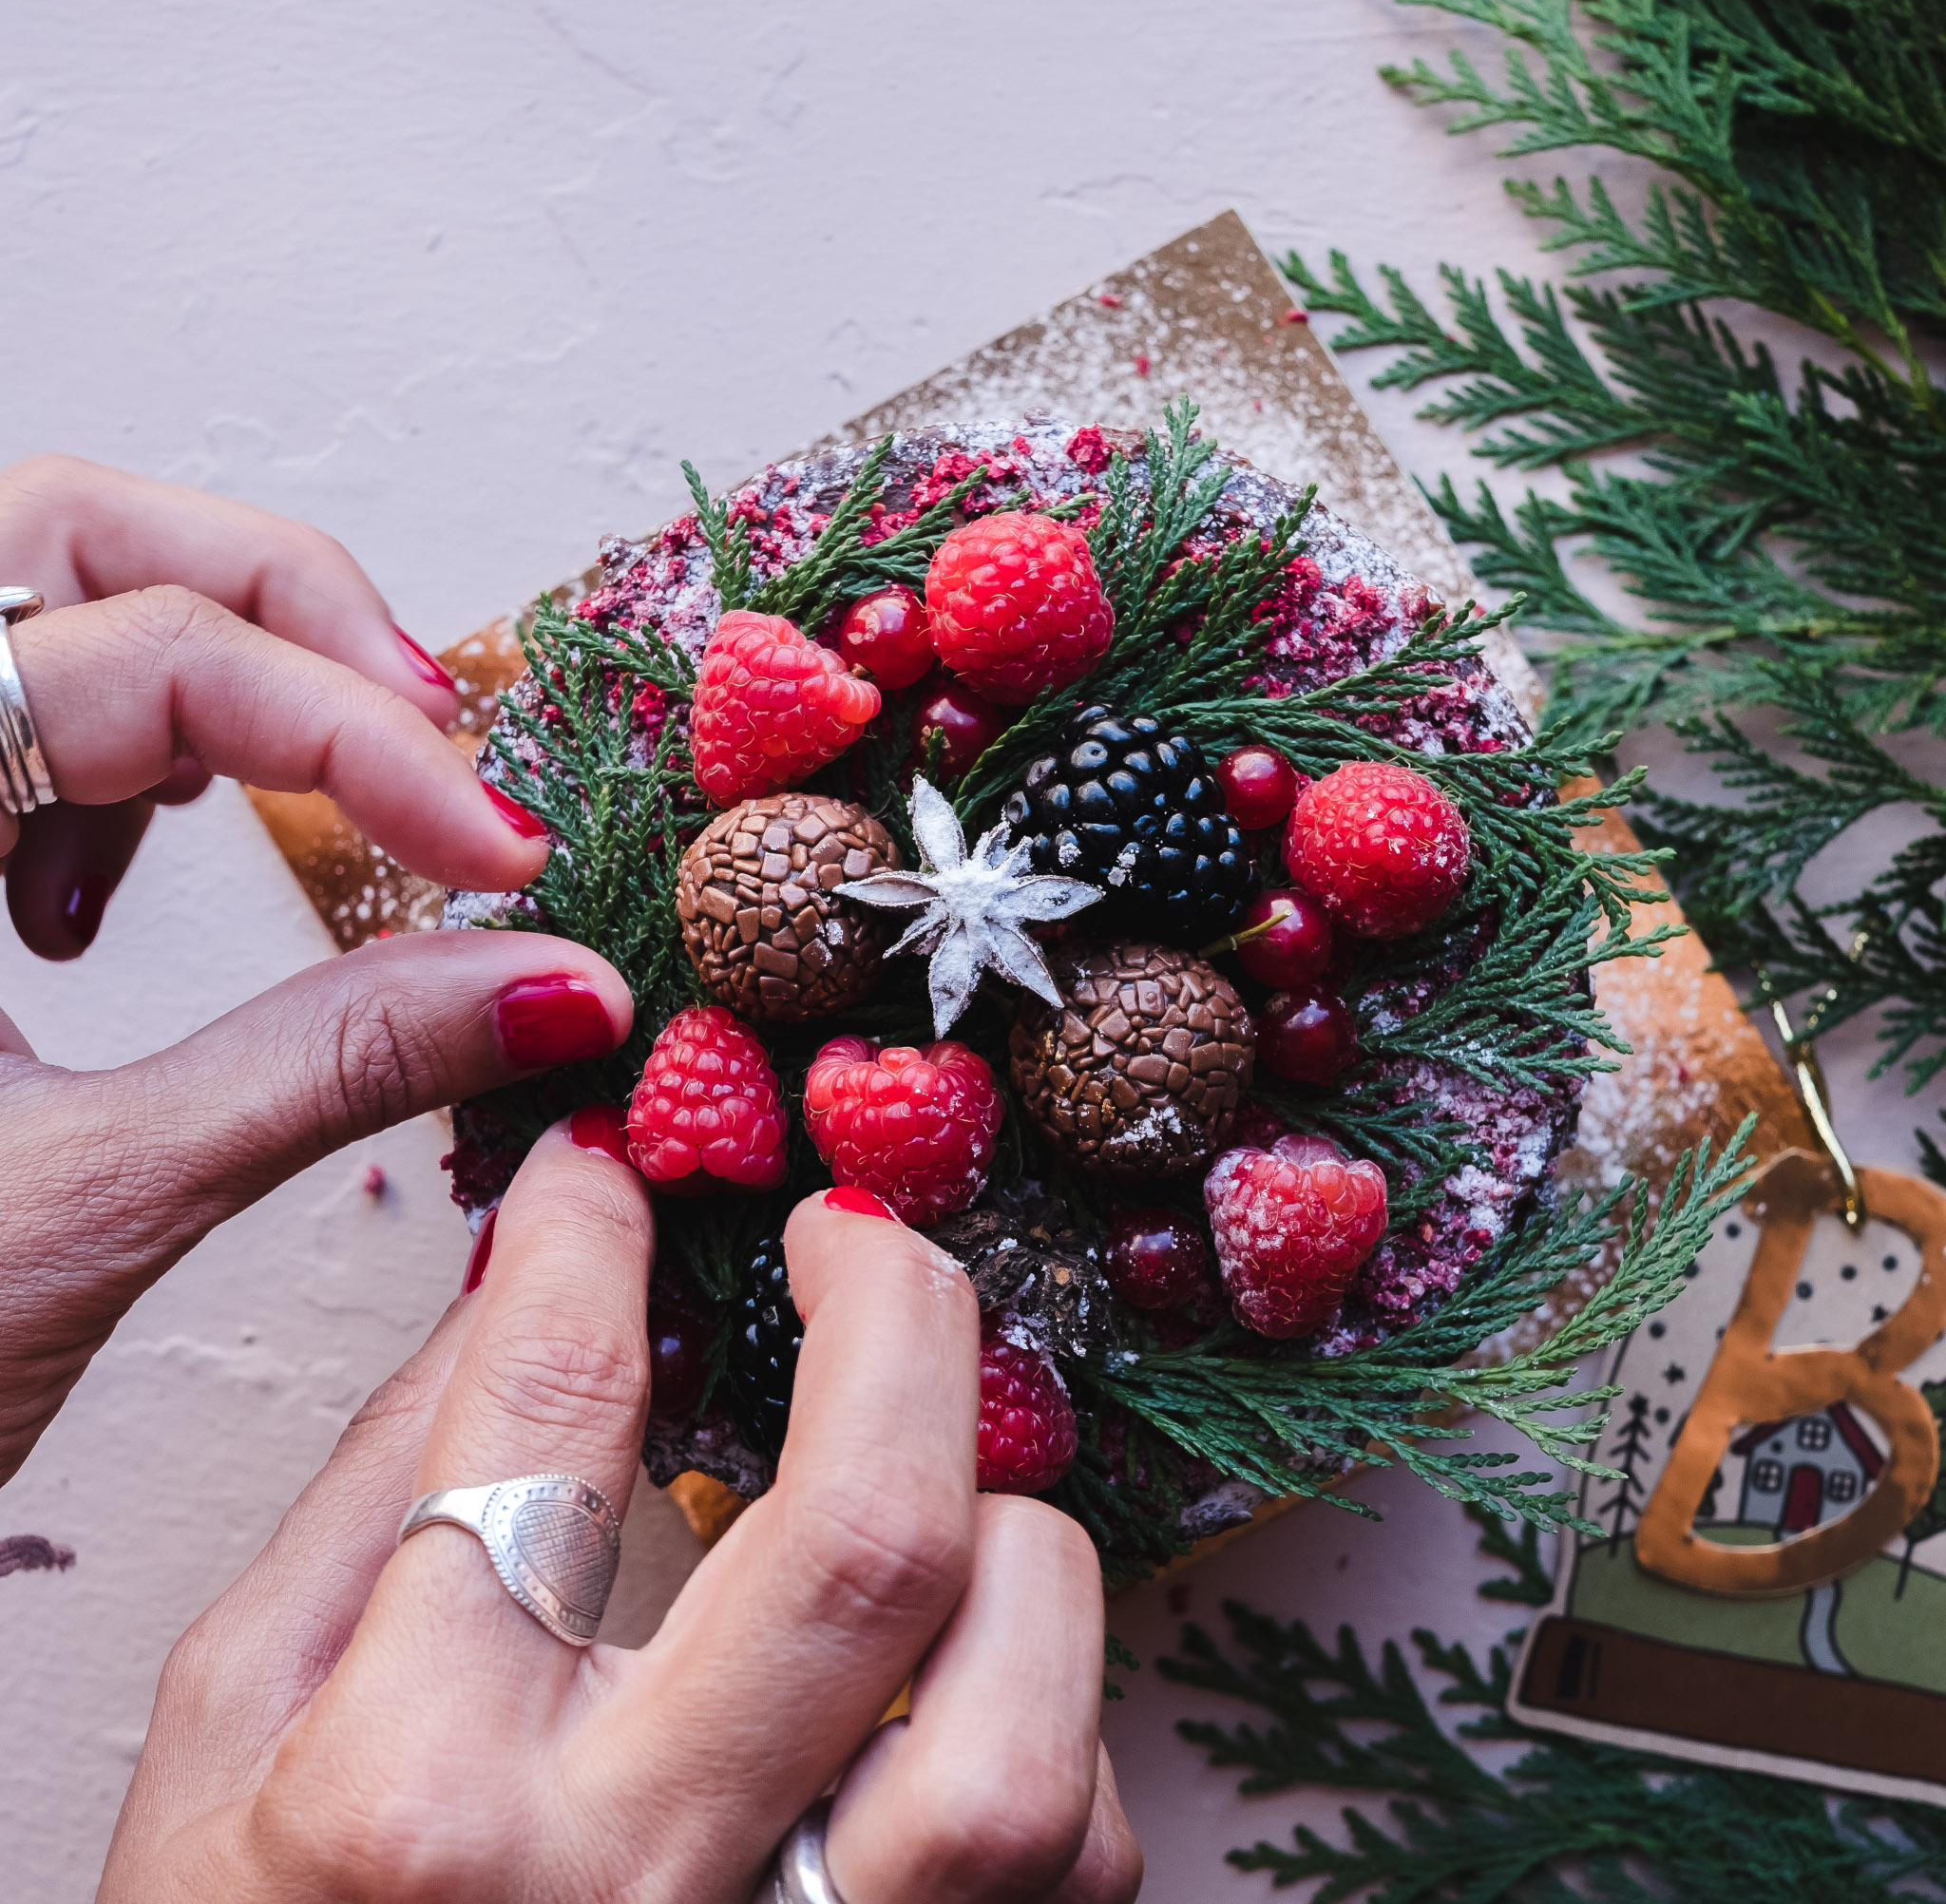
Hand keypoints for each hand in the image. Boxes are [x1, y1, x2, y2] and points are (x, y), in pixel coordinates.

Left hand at [0, 454, 633, 1480]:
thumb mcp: (87, 1206)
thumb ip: (340, 1066)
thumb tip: (556, 987)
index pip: (157, 658)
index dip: (363, 745)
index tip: (504, 854)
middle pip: (74, 532)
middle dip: (289, 615)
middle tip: (431, 745)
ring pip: (40, 595)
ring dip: (207, 679)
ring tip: (282, 830)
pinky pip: (0, 713)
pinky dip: (108, 768)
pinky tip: (99, 909)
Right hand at [102, 1131, 1143, 1901]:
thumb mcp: (233, 1722)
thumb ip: (377, 1488)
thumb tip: (530, 1284)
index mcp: (419, 1793)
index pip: (545, 1416)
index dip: (589, 1238)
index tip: (611, 1170)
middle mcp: (627, 1884)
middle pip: (868, 1539)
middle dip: (897, 1316)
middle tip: (861, 1233)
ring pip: (1017, 1718)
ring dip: (1012, 1542)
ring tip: (939, 1482)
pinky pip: (1069, 1847)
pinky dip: (1045, 1715)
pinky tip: (953, 1670)